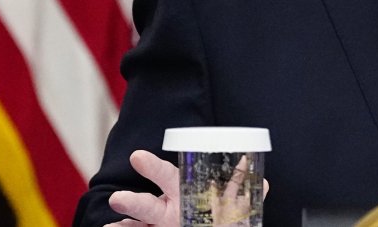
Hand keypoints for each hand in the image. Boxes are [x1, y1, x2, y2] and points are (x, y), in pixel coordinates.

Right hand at [103, 150, 269, 226]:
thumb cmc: (217, 220)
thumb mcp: (232, 209)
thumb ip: (242, 196)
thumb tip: (264, 184)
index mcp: (185, 192)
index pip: (170, 175)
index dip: (158, 167)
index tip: (138, 157)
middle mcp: (169, 205)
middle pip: (152, 196)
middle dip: (141, 187)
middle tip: (135, 164)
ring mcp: (159, 222)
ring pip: (141, 216)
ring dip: (127, 211)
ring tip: (114, 204)